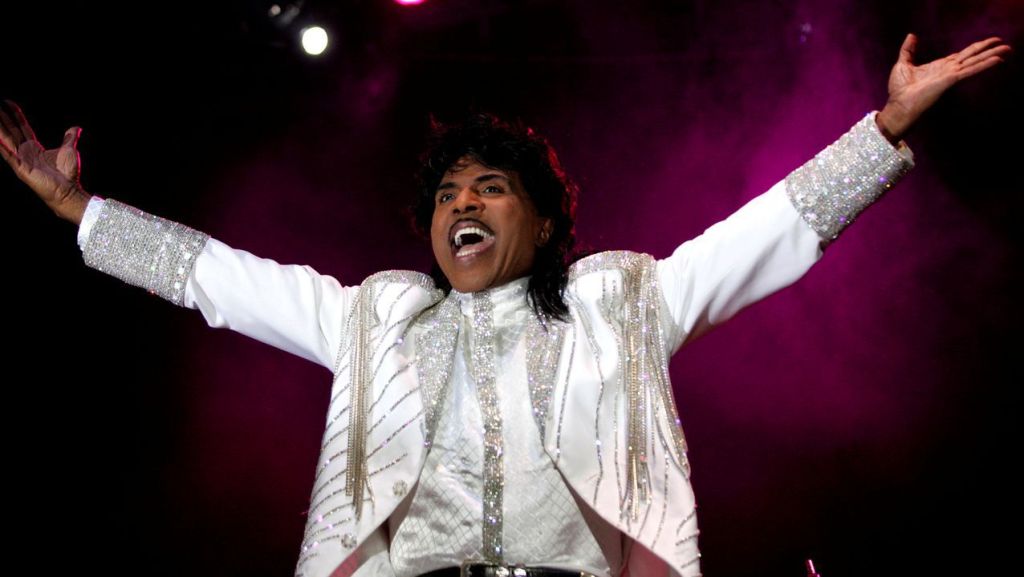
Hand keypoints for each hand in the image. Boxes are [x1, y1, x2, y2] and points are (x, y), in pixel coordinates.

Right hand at [0, 100, 90, 223]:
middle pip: (10, 131)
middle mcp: (25, 152)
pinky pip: (9, 155)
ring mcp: (21, 160)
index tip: (7, 102)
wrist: (68, 191)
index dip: (15, 115)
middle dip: (2, 118)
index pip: (21, 127)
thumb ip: (69, 138)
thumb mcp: (69, 150)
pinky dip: (2, 146)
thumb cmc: (68, 174)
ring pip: (6, 140)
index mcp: (33, 148)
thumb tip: (76, 128)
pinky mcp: (21, 169)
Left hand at [876, 34, 1011, 142]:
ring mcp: (951, 75)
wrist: (898, 105)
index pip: (962, 55)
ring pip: (975, 62)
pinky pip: (970, 70)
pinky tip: (996, 60)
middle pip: (972, 56)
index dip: (975, 49)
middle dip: (988, 50)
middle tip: (1005, 45)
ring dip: (991, 55)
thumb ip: (908, 50)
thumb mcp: (903, 64)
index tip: (988, 43)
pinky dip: (984, 64)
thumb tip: (912, 35)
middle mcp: (948, 70)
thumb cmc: (899, 89)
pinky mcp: (950, 80)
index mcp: (940, 66)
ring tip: (1007, 49)